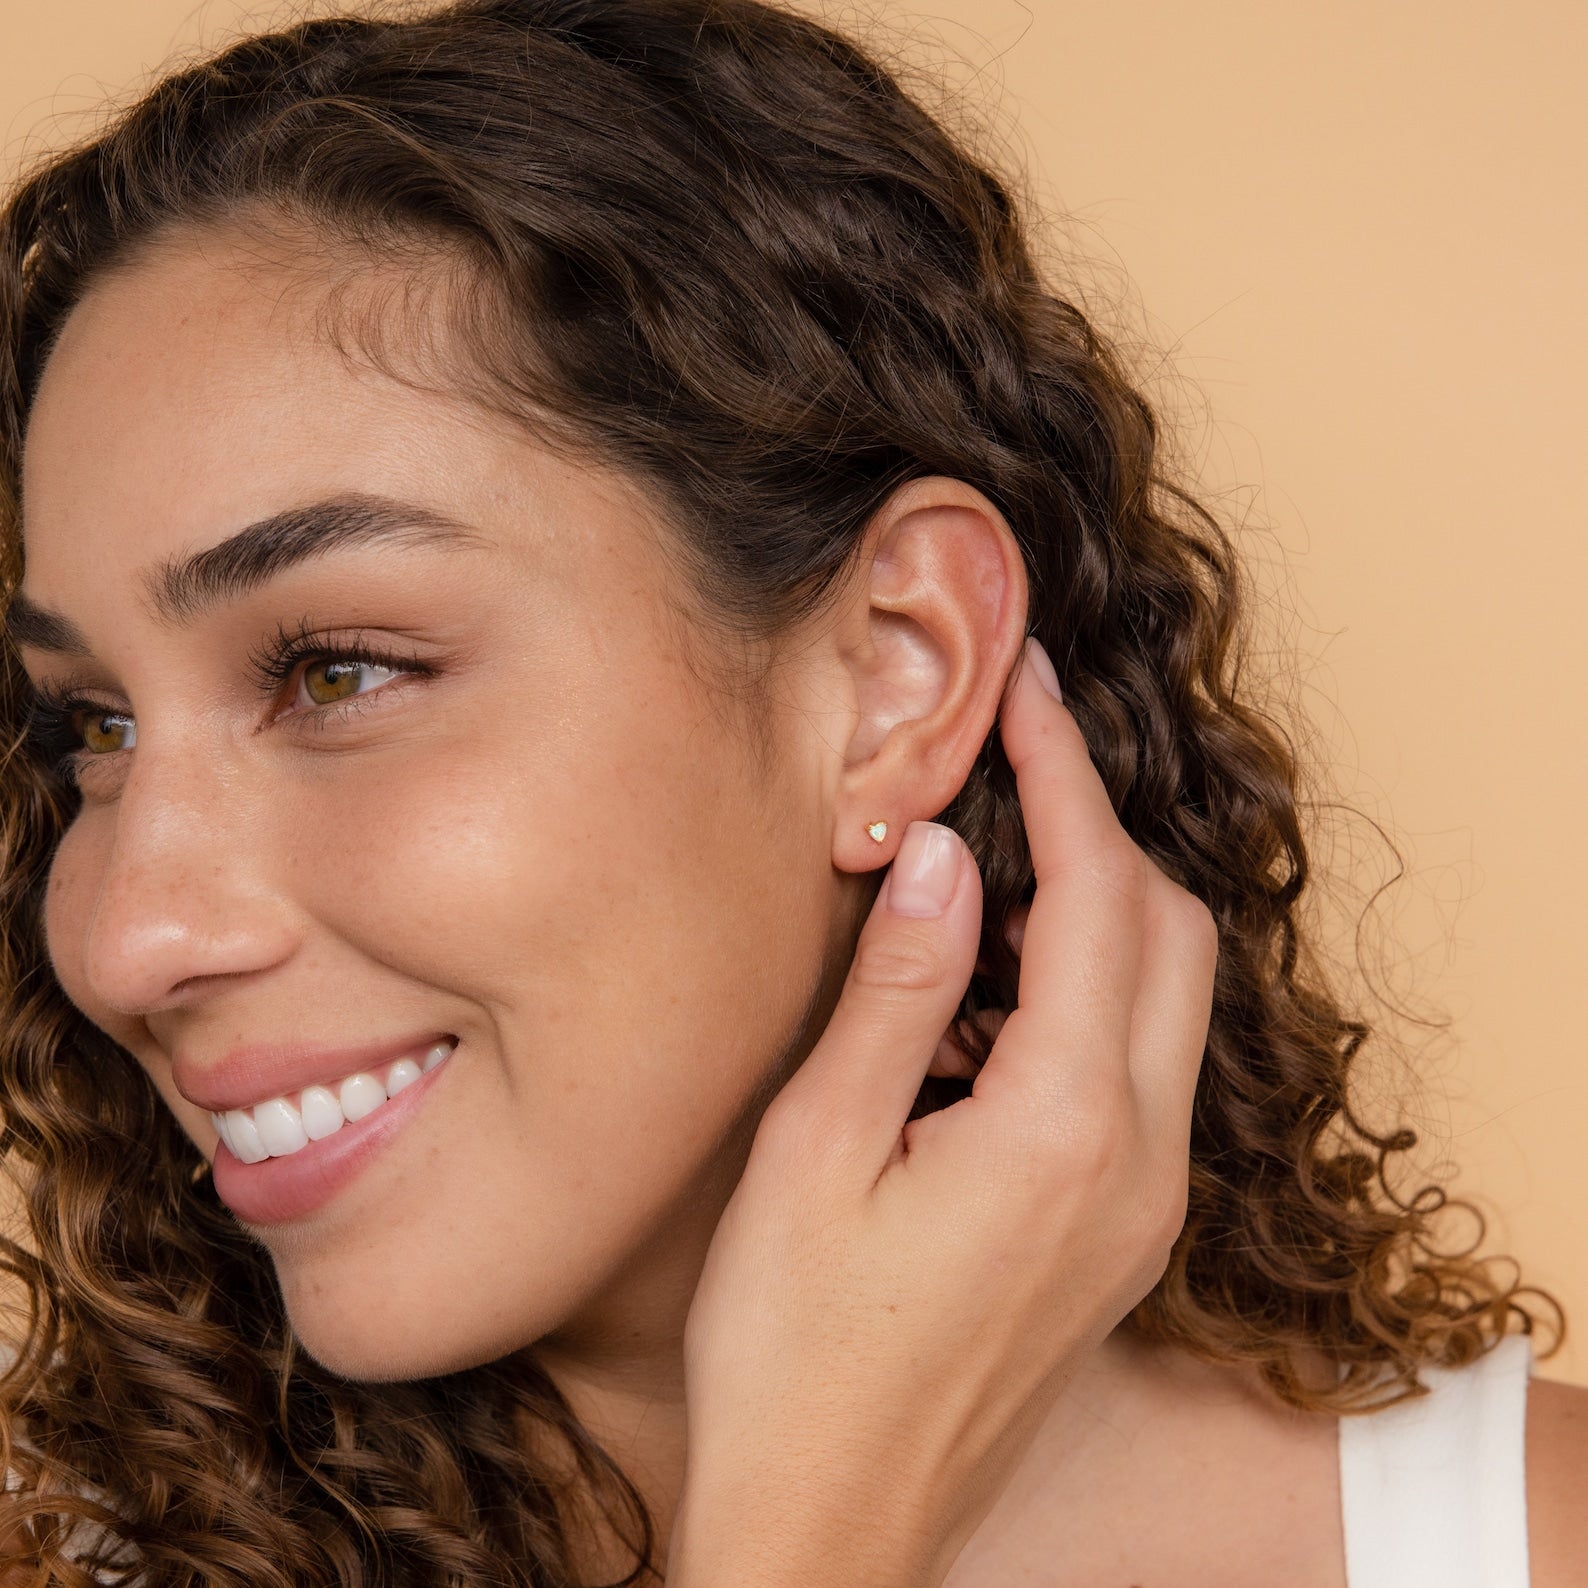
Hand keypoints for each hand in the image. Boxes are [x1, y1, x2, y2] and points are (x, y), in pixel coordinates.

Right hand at [666, 637, 1217, 1587]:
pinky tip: (986, 997)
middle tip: (1010, 761)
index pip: (1100, 896)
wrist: (835, 1523)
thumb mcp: (817, 1153)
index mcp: (1064, 1128)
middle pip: (1170, 935)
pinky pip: (1140, 1070)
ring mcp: (1143, 1205)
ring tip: (984, 870)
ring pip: (1168, 1000)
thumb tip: (948, 854)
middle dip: (1100, 830)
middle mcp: (1138, 1162)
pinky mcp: (1120, 1232)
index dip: (1064, 776)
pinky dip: (1088, 996)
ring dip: (1098, 912)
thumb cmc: (795, 1353)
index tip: (1025, 689)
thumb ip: (898, 993)